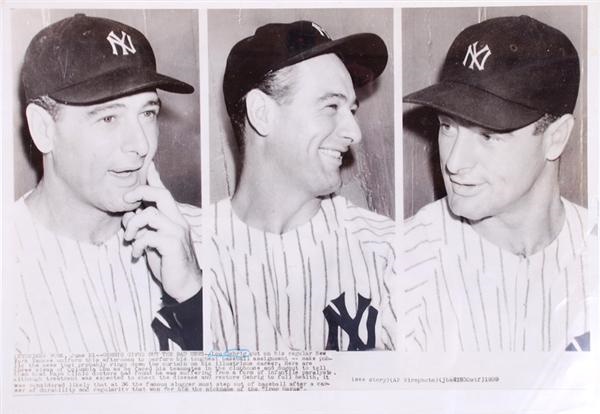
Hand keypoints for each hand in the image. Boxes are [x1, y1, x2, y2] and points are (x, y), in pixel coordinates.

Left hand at [122, 162, 200, 301]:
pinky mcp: (173, 245)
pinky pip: (148, 236)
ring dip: (132, 226)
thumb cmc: (168, 263)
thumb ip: (143, 227)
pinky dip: (138, 245)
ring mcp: (177, 232)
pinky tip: (137, 254)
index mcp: (174, 218)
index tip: (148, 165)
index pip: (164, 193)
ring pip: (150, 214)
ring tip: (129, 239)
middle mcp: (178, 221)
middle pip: (161, 195)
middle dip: (140, 192)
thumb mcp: (152, 242)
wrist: (184, 285)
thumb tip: (127, 215)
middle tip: (125, 200)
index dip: (155, 179)